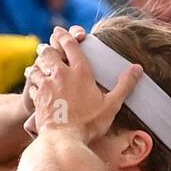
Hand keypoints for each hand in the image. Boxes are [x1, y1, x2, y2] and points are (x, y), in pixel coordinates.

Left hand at [27, 26, 141, 144]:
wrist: (64, 139)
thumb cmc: (89, 123)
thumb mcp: (111, 105)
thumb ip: (124, 85)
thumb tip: (138, 68)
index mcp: (81, 72)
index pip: (71, 46)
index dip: (65, 36)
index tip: (59, 31)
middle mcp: (61, 74)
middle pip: (50, 53)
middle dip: (47, 48)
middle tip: (45, 46)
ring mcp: (47, 86)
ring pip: (38, 67)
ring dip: (37, 65)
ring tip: (35, 64)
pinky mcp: (37, 98)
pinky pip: (32, 85)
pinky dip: (32, 82)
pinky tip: (32, 84)